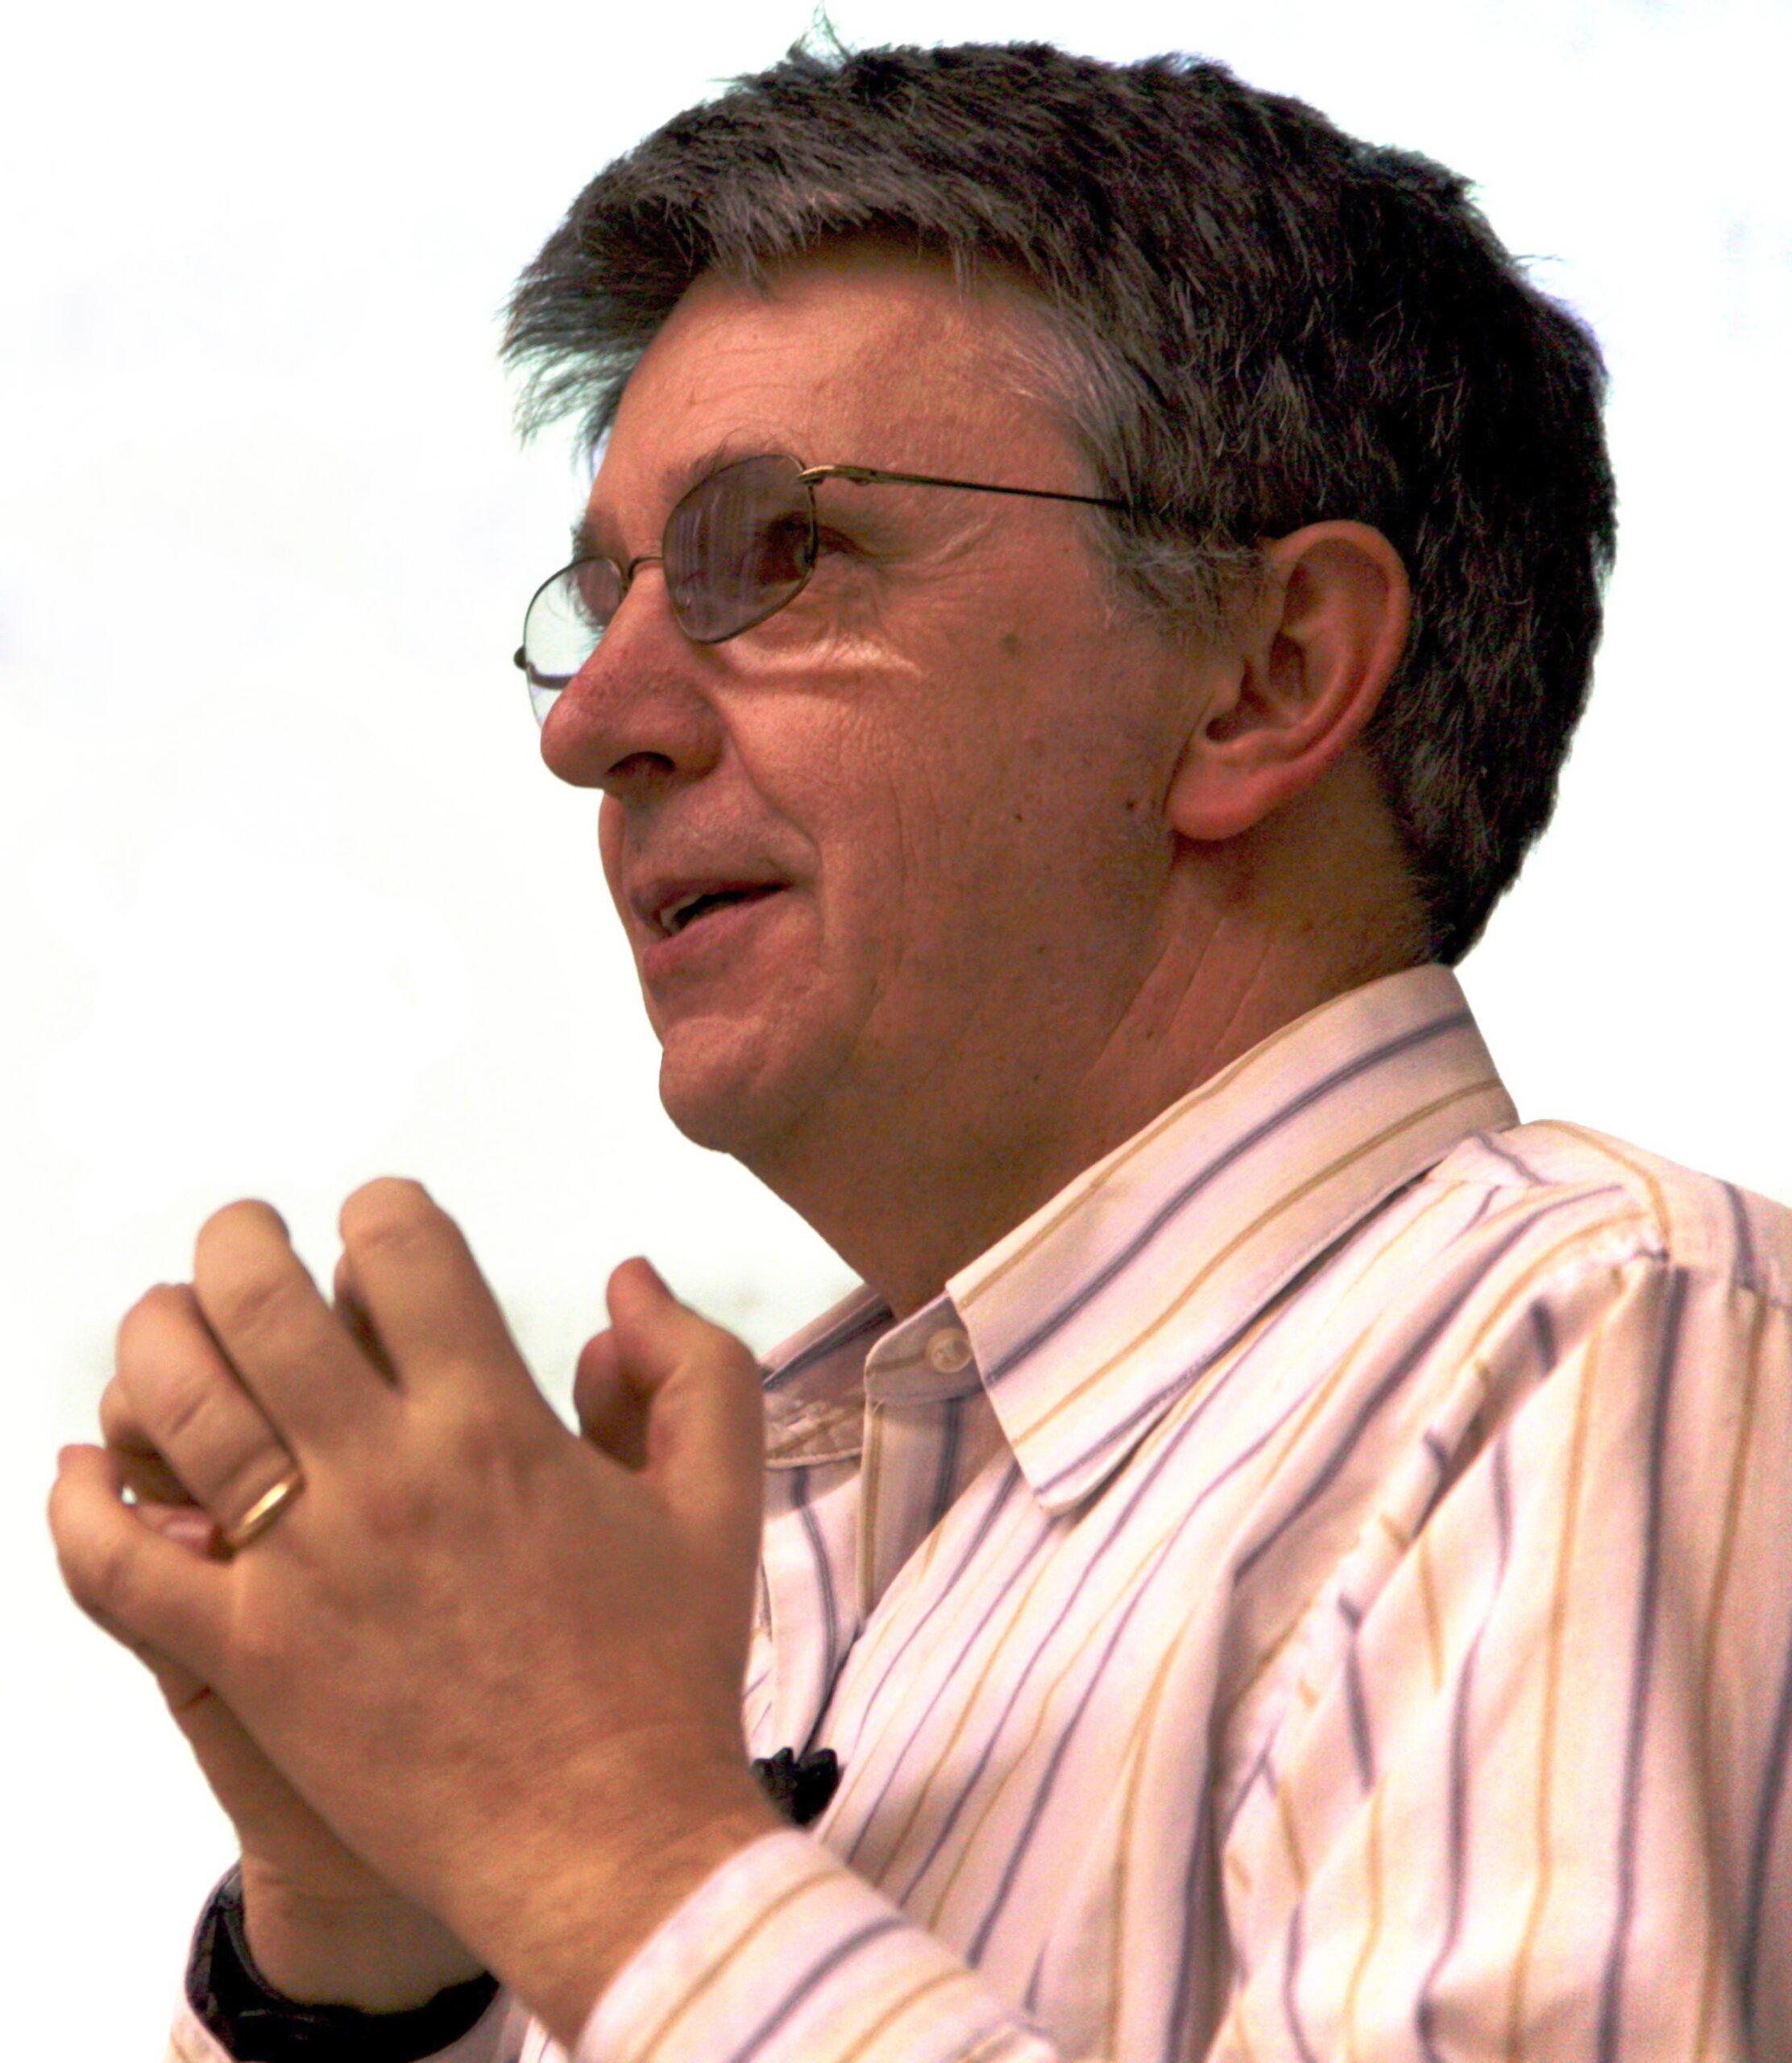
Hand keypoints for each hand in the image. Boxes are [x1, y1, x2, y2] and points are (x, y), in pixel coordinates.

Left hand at [49, 1182, 779, 2041]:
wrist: (608, 1843)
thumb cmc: (668, 1671)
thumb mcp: (718, 1500)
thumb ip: (692, 1368)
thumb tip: (625, 1282)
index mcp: (496, 1424)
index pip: (401, 1249)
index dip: (381, 1209)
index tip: (379, 1225)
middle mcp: (388, 1477)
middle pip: (260, 1300)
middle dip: (239, 1241)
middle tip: (245, 1240)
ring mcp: (305, 1569)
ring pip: (179, 1405)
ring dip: (156, 1339)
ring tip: (168, 1326)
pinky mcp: (248, 1659)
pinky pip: (118, 1567)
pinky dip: (78, 1507)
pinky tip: (85, 1472)